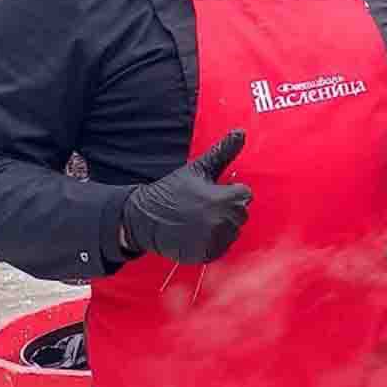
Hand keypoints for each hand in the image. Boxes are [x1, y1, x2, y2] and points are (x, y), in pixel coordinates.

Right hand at [120, 131, 252, 264]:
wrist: (143, 218)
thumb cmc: (172, 191)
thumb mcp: (198, 169)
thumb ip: (223, 152)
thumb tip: (241, 132)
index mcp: (226, 199)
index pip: (244, 195)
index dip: (228, 192)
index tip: (209, 192)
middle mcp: (223, 222)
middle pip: (240, 213)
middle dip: (226, 209)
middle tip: (201, 207)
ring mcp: (215, 240)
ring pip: (233, 231)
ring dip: (221, 226)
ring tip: (198, 220)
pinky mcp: (206, 255)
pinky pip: (221, 247)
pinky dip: (213, 242)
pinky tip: (196, 233)